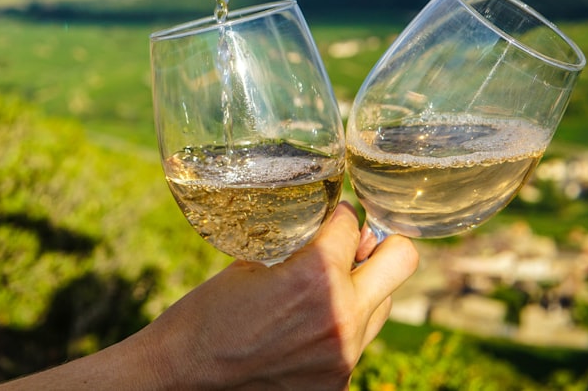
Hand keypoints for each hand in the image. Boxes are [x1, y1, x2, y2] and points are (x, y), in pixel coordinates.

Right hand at [140, 201, 417, 388]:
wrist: (184, 375)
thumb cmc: (207, 314)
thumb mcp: (251, 264)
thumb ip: (298, 249)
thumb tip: (331, 235)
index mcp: (315, 276)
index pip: (353, 224)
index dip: (339, 214)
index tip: (330, 215)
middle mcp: (341, 314)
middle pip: (402, 258)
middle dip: (380, 244)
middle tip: (355, 245)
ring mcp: (344, 353)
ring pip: (383, 303)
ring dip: (361, 288)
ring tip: (322, 291)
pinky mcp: (338, 381)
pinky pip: (358, 341)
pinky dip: (338, 327)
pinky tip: (303, 328)